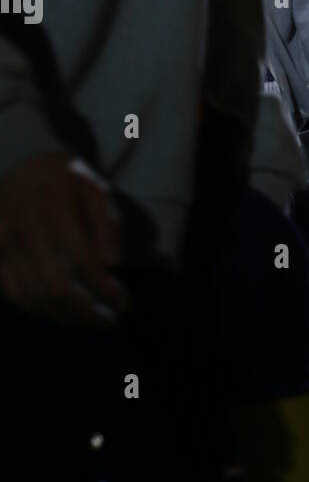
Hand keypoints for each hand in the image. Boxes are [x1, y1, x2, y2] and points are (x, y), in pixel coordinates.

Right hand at [0, 153, 129, 327]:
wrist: (18, 161)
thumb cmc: (64, 177)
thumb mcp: (95, 187)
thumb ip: (107, 223)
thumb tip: (112, 264)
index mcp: (52, 208)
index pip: (82, 264)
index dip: (104, 291)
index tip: (124, 304)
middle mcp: (23, 229)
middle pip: (56, 287)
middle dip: (87, 312)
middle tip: (110, 321)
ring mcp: (2, 244)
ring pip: (34, 296)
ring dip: (66, 316)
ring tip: (91, 321)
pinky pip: (14, 294)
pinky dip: (40, 309)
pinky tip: (62, 312)